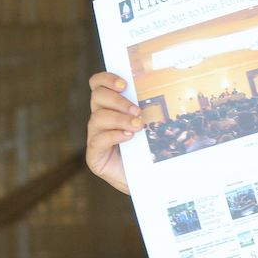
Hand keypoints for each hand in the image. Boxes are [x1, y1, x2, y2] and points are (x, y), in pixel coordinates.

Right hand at [86, 72, 143, 193]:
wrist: (146, 178)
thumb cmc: (148, 149)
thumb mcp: (150, 125)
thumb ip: (148, 109)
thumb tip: (163, 90)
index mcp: (109, 107)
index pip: (98, 85)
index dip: (106, 79)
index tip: (125, 84)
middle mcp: (99, 120)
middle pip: (97, 97)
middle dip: (119, 101)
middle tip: (138, 111)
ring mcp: (94, 137)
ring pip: (97, 118)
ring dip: (119, 119)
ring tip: (138, 126)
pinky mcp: (94, 156)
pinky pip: (97, 141)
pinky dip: (113, 136)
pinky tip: (128, 137)